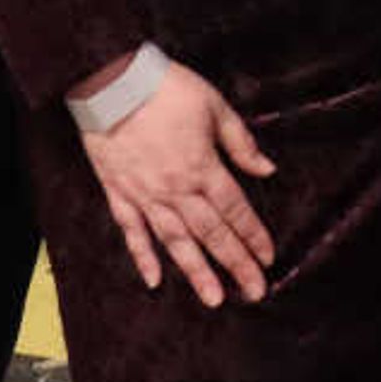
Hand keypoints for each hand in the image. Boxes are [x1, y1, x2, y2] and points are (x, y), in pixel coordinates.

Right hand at [73, 55, 275, 306]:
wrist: (112, 81)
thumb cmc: (166, 88)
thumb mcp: (214, 106)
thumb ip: (241, 143)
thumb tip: (267, 169)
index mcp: (203, 167)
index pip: (235, 210)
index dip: (254, 235)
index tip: (268, 258)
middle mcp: (176, 189)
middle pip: (212, 234)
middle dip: (235, 264)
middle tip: (254, 293)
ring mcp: (145, 195)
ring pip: (175, 242)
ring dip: (196, 272)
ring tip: (213, 299)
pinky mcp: (119, 193)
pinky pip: (132, 232)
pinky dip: (143, 257)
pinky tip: (154, 281)